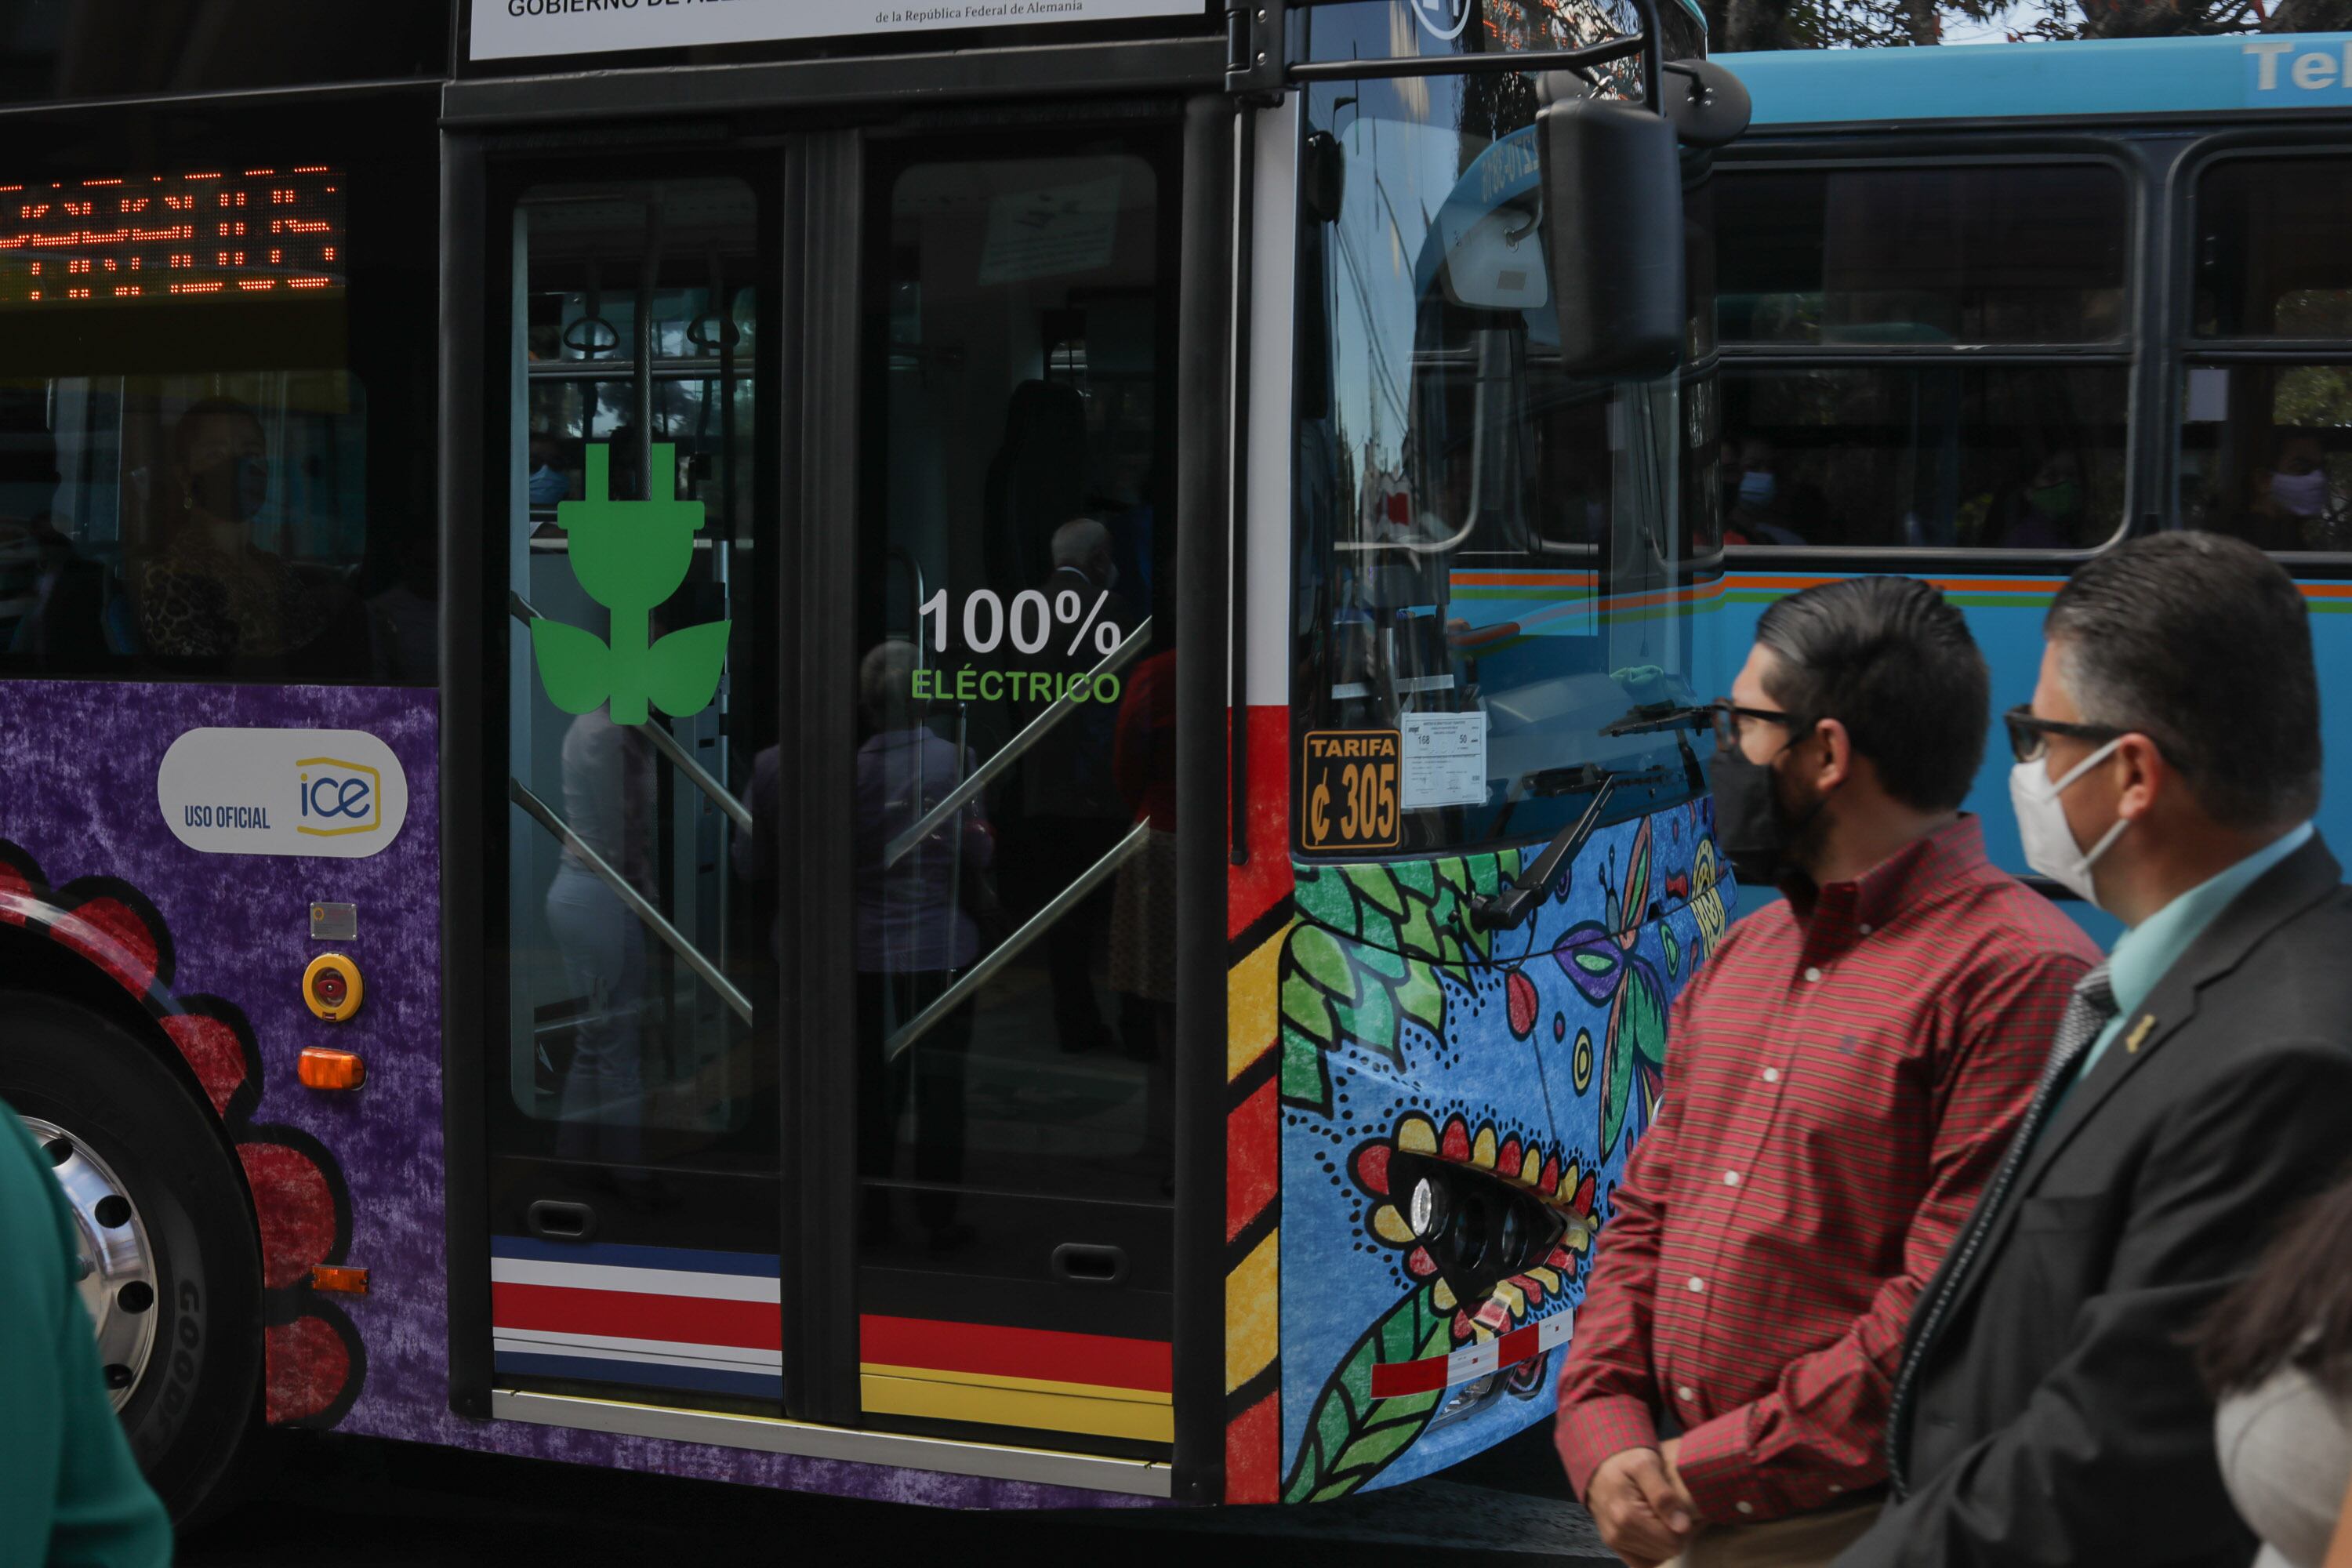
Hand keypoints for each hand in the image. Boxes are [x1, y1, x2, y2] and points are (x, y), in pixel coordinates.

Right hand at [1588, 1446, 1695, 1567]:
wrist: (1600, 1466)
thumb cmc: (1625, 1461)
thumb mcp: (1646, 1464)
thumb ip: (1663, 1494)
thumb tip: (1682, 1527)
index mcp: (1626, 1516)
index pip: (1673, 1541)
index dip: (1687, 1526)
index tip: (1686, 1509)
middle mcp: (1617, 1535)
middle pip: (1667, 1551)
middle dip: (1678, 1534)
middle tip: (1678, 1511)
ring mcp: (1615, 1543)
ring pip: (1658, 1558)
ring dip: (1667, 1541)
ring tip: (1667, 1518)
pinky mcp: (1615, 1547)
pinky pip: (1644, 1562)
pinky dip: (1655, 1550)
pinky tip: (1657, 1530)